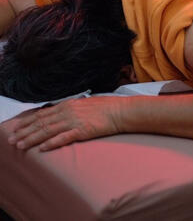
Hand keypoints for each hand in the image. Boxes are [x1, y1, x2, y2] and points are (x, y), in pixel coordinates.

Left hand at [8, 97, 122, 151]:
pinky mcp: (82, 130)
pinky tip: (41, 148)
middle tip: (11, 139)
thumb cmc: (106, 108)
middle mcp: (69, 111)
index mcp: (69, 104)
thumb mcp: (85, 104)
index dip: (28, 121)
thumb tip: (59, 114)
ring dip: (32, 138)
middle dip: (25, 131)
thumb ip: (71, 108)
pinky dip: (51, 143)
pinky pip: (63, 137)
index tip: (17, 127)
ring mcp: (75, 121)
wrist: (120, 111)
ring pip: (48, 130)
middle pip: (42, 122)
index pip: (43, 113)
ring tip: (20, 145)